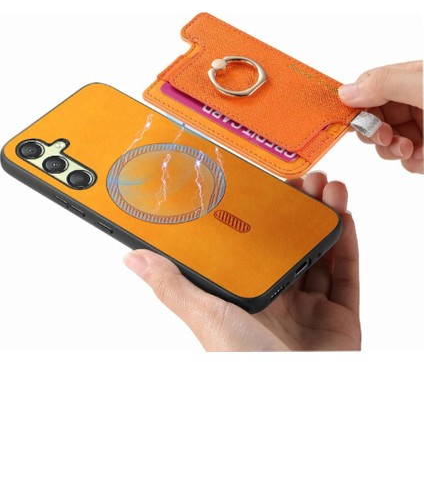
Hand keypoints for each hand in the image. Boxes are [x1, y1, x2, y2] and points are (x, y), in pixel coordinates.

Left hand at [124, 172, 360, 350]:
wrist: (299, 400)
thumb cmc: (246, 366)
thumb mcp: (205, 317)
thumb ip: (173, 286)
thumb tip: (133, 259)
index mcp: (245, 299)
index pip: (253, 249)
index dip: (261, 217)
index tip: (265, 189)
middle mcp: (277, 302)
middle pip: (290, 246)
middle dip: (298, 211)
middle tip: (303, 182)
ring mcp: (310, 309)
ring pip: (320, 255)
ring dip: (324, 219)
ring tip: (326, 190)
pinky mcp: (340, 319)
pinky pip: (347, 276)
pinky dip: (347, 245)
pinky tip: (342, 218)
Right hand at [338, 60, 422, 173]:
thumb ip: (384, 85)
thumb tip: (344, 92)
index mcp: (412, 77)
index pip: (370, 87)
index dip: (358, 105)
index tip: (355, 122)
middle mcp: (415, 100)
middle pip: (373, 117)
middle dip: (375, 132)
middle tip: (386, 137)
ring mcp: (423, 126)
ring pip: (387, 142)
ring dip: (394, 150)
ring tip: (413, 150)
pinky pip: (406, 160)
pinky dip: (412, 162)